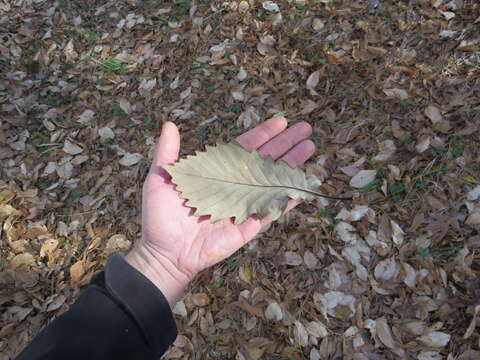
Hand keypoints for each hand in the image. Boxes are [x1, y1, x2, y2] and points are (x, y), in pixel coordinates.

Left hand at [126, 117, 314, 306]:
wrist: (165, 252)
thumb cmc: (160, 216)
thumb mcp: (160, 179)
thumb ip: (167, 153)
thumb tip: (169, 124)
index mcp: (217, 171)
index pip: (245, 147)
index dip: (264, 134)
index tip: (281, 121)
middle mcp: (235, 184)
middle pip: (265, 160)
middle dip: (286, 144)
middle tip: (306, 128)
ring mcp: (245, 204)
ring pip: (273, 180)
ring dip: (292, 165)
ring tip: (311, 147)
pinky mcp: (250, 224)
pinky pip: (274, 209)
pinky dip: (290, 198)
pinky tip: (305, 186)